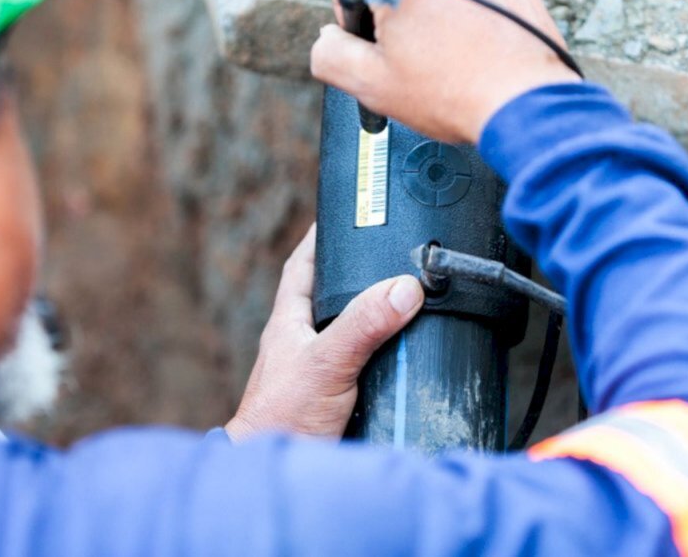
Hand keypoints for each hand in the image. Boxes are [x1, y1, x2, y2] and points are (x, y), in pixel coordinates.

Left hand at [225, 225, 424, 441]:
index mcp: (290, 322)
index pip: (305, 265)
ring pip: (351, 331)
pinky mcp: (335, 398)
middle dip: (359, 275)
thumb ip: (364, 325)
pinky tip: (405, 356)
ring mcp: (318, 370)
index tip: (347, 213)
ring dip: (376, 318)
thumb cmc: (282, 420)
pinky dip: (384, 355)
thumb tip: (403, 288)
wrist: (277, 473)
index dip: (323, 237)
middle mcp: (302, 341)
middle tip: (393, 254)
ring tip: (410, 300)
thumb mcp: (328, 363)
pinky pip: (364, 364)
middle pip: (332, 295)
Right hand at [311, 0, 580, 143]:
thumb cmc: (452, 96)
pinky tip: (481, 45)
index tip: (371, 32)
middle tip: (421, 59)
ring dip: (439, 9)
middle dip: (401, 13)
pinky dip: (473, 9)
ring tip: (458, 55)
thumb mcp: (372, 87)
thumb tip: (328, 37)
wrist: (525, 104)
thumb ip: (331, 55)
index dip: (347, 0)